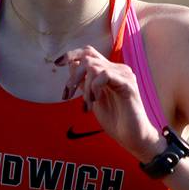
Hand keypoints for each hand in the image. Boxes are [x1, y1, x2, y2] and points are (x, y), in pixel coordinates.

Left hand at [57, 47, 164, 161]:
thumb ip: (84, 82)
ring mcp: (124, 75)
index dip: (71, 54)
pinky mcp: (128, 85)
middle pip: (88, 57)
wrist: (131, 137)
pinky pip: (104, 75)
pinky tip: (96, 100)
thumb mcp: (92, 98)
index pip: (89, 52)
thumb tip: (71, 66)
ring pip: (94, 67)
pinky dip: (94, 88)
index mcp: (109, 71)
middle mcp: (118, 69)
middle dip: (73, 77)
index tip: (57, 64)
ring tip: (87, 105)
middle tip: (68, 95)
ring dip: (84, 87)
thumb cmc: (114, 119)